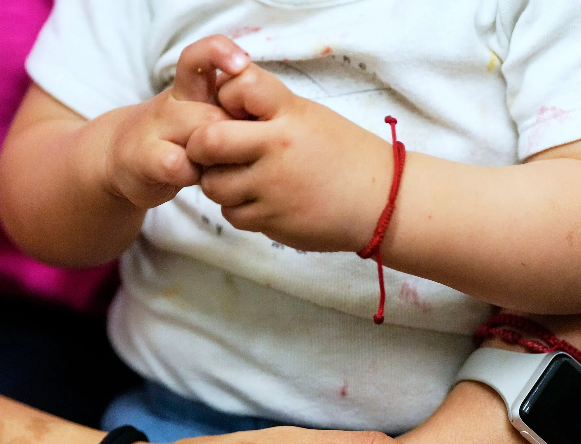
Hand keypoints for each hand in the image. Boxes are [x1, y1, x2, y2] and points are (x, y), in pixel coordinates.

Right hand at [97, 35, 251, 208]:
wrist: (126, 157)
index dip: (221, 55)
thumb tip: (278, 116)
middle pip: (217, 110)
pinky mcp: (144, 157)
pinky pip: (175, 163)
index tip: (241, 63)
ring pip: (200, 135)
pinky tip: (191, 178)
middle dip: (236, 135)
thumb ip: (237, 108)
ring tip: (216, 168)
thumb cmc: (182, 138)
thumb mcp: (208, 114)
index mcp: (194, 86)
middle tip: (241, 153)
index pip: (204, 56)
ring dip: (216, 157)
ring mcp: (157, 126)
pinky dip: (189, 174)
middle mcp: (176, 100)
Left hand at [185, 64, 392, 251]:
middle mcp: (277, 148)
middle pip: (207, 142)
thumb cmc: (344, 155)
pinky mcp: (273, 220)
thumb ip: (268, 109)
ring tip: (239, 179)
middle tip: (209, 151)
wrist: (381, 202)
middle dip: (200, 147)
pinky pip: (232, 214)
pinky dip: (237, 209)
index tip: (230, 109)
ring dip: (218, 182)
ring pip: (214, 185)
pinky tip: (259, 201)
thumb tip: (222, 101)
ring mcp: (273, 187)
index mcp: (289, 113)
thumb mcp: (310, 117)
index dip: (223, 96)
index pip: (237, 86)